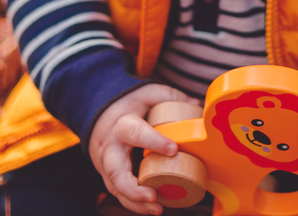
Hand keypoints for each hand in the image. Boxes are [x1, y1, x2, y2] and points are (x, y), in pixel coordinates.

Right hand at [88, 84, 199, 214]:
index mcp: (122, 125)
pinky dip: (133, 205)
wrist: (100, 114)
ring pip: (115, 188)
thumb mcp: (147, 94)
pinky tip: (151, 208)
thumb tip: (196, 105)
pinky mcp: (110, 176)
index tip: (173, 150)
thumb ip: (170, 96)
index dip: (153, 142)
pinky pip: (118, 194)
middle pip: (115, 171)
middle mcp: (111, 148)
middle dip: (132, 188)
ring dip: (134, 202)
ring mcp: (107, 165)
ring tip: (156, 208)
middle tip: (153, 195)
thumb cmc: (128, 106)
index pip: (135, 133)